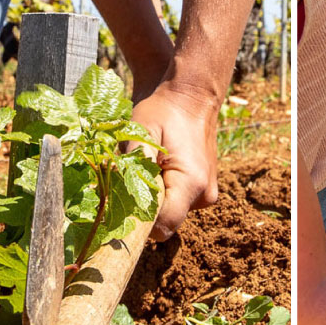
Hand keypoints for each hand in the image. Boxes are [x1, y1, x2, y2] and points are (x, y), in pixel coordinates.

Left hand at [130, 78, 220, 239]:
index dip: (139, 223)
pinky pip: (177, 204)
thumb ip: (132, 168)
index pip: (162, 226)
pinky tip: (159, 169)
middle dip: (145, 208)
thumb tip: (119, 200)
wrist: (191, 97)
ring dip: (154, 199)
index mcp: (191, 183)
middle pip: (166, 223)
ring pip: (171, 214)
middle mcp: (204, 196)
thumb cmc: (164, 112)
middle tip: (131, 179)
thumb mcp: (141, 133)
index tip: (120, 206)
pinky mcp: (204, 192)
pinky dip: (164, 193)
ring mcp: (206, 195)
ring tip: (149, 168)